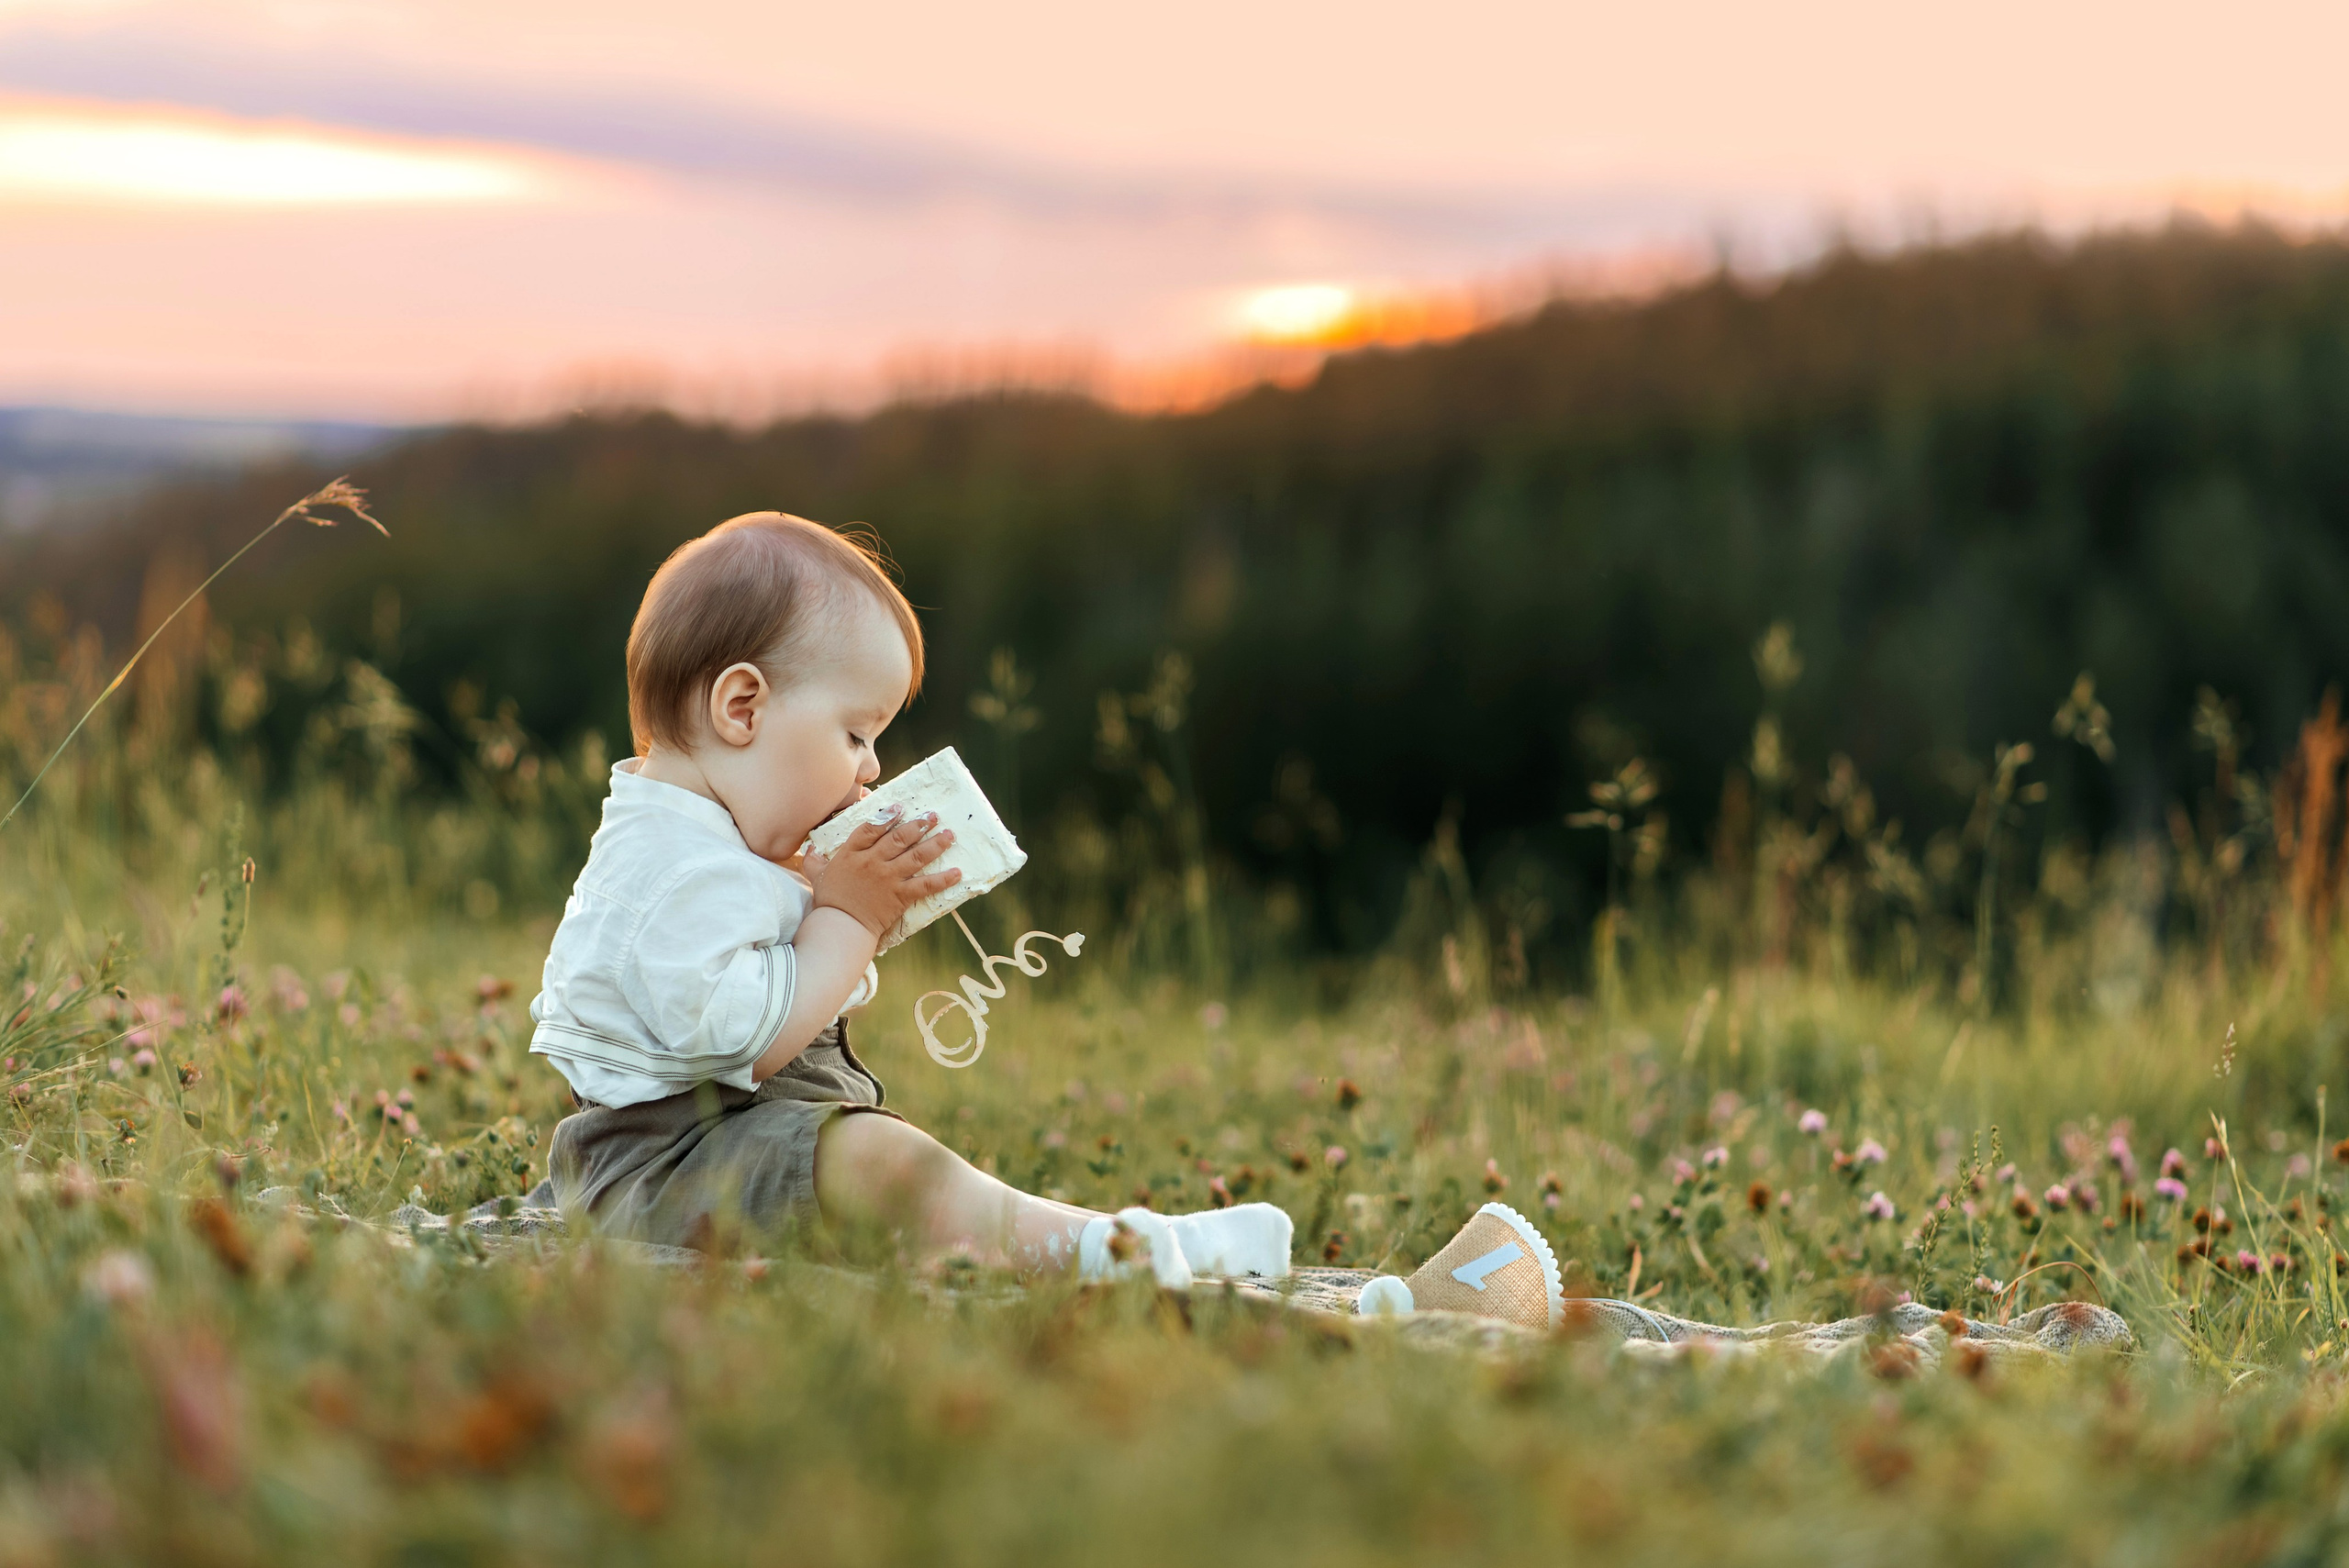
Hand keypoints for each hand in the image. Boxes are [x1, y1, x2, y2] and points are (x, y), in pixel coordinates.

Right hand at [804, 804, 960, 938]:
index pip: (871, 828)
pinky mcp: (901, 896)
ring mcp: (889, 878)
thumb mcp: (816, 875)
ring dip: (935, 844)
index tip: (900, 807)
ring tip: (949, 835)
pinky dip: (943, 879)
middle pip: (899, 838)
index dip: (887, 816)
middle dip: (919, 824)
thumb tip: (810, 847)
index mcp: (852, 854)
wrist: (840, 927)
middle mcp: (873, 861)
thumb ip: (813, 859)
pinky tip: (957, 872)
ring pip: (917, 856)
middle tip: (934, 816)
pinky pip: (926, 885)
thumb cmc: (829, 901)